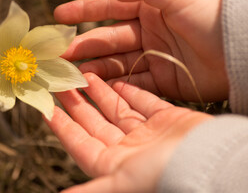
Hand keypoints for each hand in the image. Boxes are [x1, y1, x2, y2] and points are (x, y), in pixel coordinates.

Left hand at [45, 73, 211, 192]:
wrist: (208, 162)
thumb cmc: (161, 174)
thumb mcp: (118, 182)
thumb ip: (91, 190)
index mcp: (113, 164)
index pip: (79, 142)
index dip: (61, 126)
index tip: (46, 109)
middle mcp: (128, 149)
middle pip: (95, 122)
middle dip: (78, 103)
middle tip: (62, 83)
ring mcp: (148, 133)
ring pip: (117, 109)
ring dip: (101, 93)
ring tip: (85, 74)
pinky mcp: (166, 119)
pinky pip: (143, 102)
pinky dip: (130, 92)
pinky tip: (116, 80)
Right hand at [54, 0, 227, 101]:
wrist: (240, 51)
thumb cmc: (211, 15)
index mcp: (148, 7)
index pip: (109, 8)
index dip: (83, 10)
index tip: (59, 16)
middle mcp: (146, 32)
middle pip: (108, 39)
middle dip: (84, 45)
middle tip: (62, 54)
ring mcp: (151, 57)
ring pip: (116, 62)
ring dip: (95, 67)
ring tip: (76, 72)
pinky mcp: (159, 79)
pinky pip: (132, 82)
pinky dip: (115, 84)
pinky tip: (98, 86)